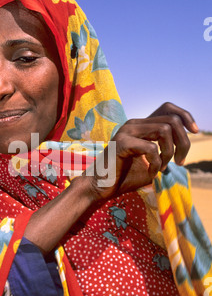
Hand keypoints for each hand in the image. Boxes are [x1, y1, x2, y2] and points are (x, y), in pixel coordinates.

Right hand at [83, 102, 198, 200]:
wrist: (100, 187)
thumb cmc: (124, 177)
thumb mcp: (152, 163)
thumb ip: (165, 152)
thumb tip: (184, 148)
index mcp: (140, 126)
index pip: (167, 108)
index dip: (185, 116)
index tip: (195, 131)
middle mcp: (134, 124)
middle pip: (172, 120)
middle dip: (184, 142)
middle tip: (180, 161)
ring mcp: (127, 131)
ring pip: (164, 130)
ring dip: (169, 152)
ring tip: (162, 167)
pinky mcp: (122, 142)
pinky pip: (152, 148)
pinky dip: (157, 163)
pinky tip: (151, 173)